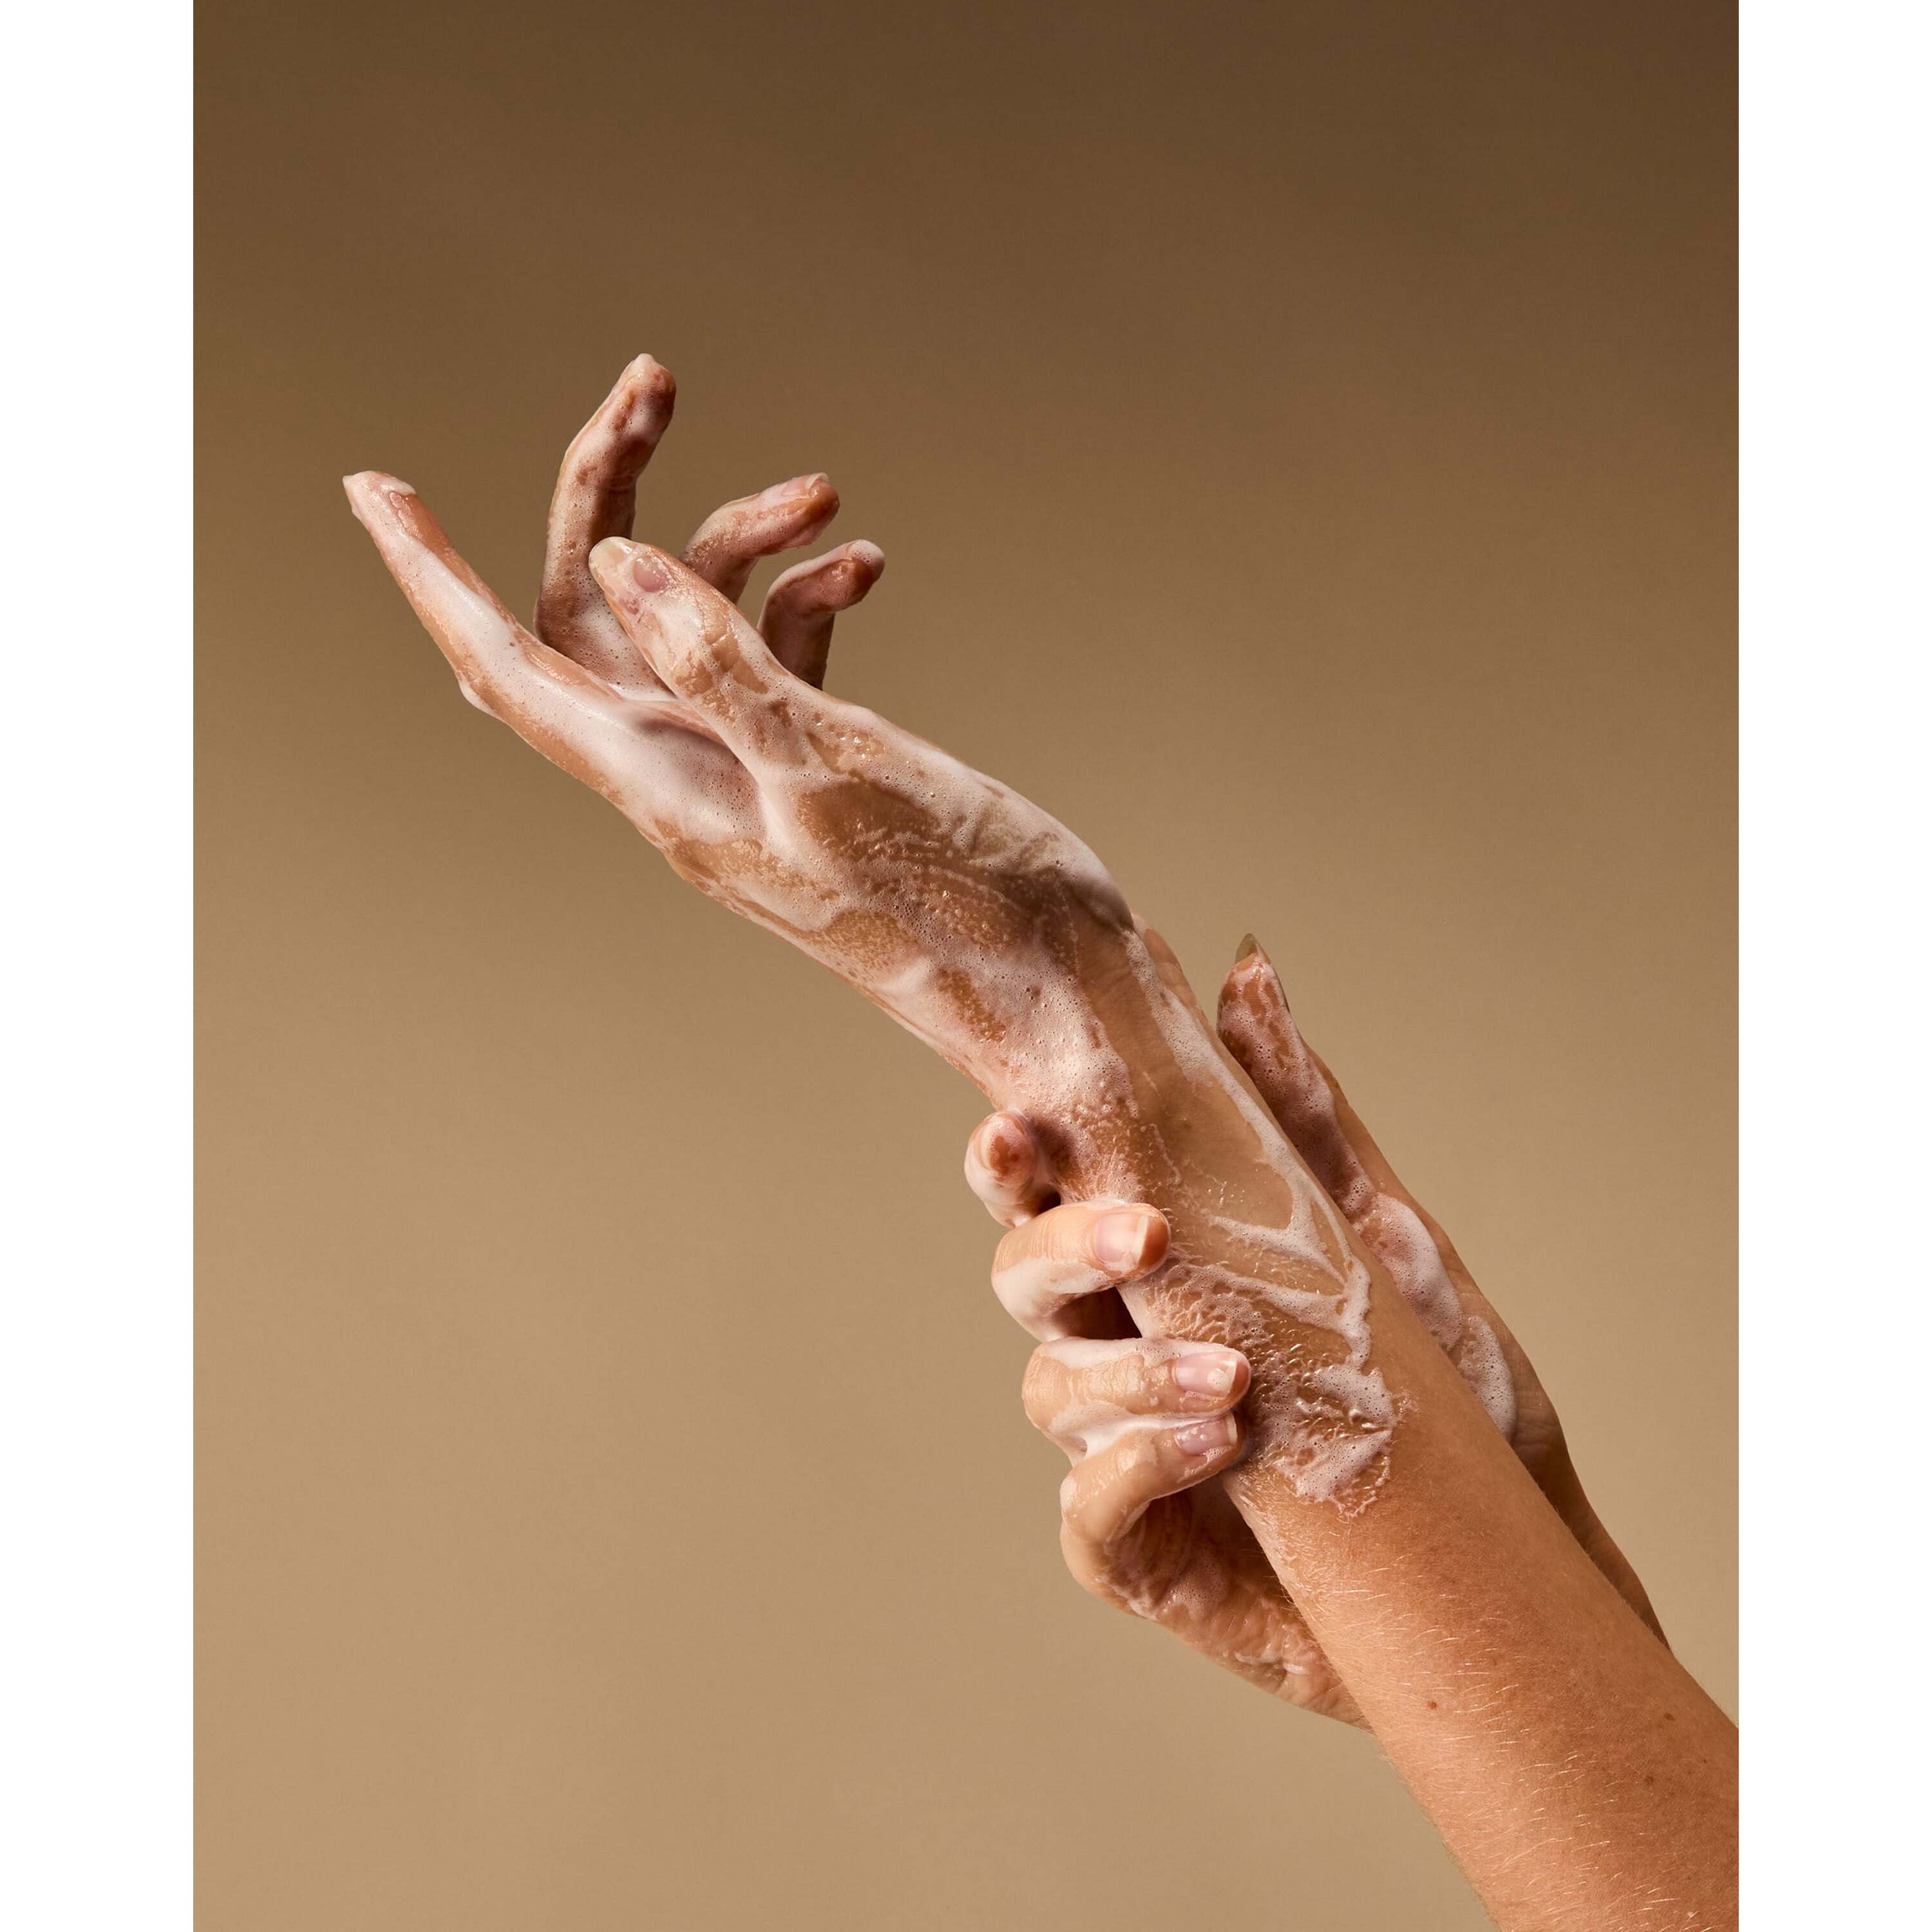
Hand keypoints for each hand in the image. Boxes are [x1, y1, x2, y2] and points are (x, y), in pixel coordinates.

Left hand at [346, 357, 1165, 1127]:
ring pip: (693, 621)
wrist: (1047, 976)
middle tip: (649, 386)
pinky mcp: (812, 764)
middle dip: (606, 494)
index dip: (433, 577)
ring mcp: (749, 768)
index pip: (510, 668)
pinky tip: (867, 567)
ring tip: (826, 496)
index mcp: (667, 785)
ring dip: (742, 539)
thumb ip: (720, 668)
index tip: (377, 487)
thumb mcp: (832, 772)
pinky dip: (808, 597)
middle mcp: (688, 774)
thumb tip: (618, 565)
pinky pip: (775, 656)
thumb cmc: (954, 901)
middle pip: (592, 615)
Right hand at [963, 936, 1658, 1713]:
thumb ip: (1298, 1117)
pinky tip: (1219, 1446)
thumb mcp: (1381, 1236)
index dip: (1013, 1161)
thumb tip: (1248, 970)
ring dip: (1133, 1370)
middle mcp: (1119, 1347)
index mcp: (1156, 1267)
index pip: (1049, 1197)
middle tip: (1145, 1235)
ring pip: (1052, 1390)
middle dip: (1060, 1246)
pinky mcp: (1145, 1553)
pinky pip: (1088, 1516)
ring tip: (1235, 1375)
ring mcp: (1122, 1451)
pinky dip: (1140, 1469)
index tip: (1020, 1126)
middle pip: (1021, 1280)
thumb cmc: (1439, 1390)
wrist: (1503, 1567)